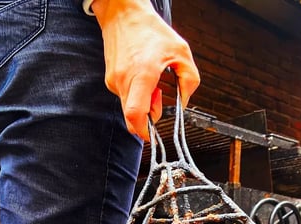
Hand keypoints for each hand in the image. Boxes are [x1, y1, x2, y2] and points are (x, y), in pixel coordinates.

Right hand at [92, 0, 199, 139]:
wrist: (122, 13)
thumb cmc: (149, 30)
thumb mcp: (181, 51)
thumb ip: (189, 80)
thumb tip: (183, 102)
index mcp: (142, 74)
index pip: (136, 114)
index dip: (144, 131)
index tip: (152, 134)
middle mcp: (124, 80)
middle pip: (132, 118)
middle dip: (148, 116)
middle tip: (158, 96)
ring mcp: (114, 81)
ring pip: (129, 108)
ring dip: (143, 103)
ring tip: (152, 80)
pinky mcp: (110, 80)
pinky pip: (125, 97)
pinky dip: (136, 93)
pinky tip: (142, 76)